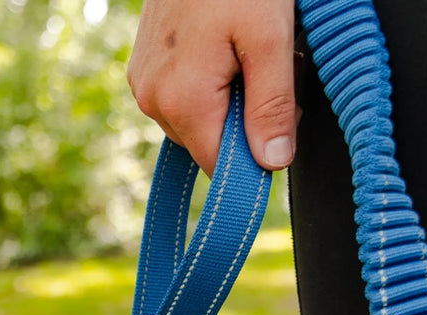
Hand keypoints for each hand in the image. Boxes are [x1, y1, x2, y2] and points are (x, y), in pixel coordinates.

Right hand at [128, 0, 296, 174]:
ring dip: (227, 102)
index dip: (257, 155)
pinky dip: (208, 86)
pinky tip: (222, 51)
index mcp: (182, 100)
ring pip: (196, 122)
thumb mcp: (270, 38)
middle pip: (208, 144)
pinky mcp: (142, 71)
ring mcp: (142, 85)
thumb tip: (273, 162)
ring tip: (244, 55)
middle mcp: (152, 101)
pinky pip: (181, 99)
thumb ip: (271, 105)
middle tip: (270, 71)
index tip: (284, 121)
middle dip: (245, 121)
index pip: (220, 164)